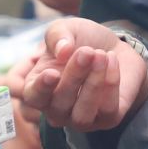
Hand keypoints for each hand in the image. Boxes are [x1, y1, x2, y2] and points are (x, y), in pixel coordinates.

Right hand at [18, 18, 147, 133]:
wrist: (114, 46)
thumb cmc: (82, 41)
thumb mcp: (66, 29)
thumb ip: (57, 36)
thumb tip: (62, 51)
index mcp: (39, 89)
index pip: (34, 98)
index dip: (41, 88)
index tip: (52, 73)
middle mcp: (57, 110)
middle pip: (59, 104)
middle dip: (74, 76)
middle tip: (87, 52)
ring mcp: (81, 119)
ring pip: (82, 115)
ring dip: (93, 84)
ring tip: (101, 56)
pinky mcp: (108, 119)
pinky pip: (108, 110)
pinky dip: (111, 85)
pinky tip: (112, 61)